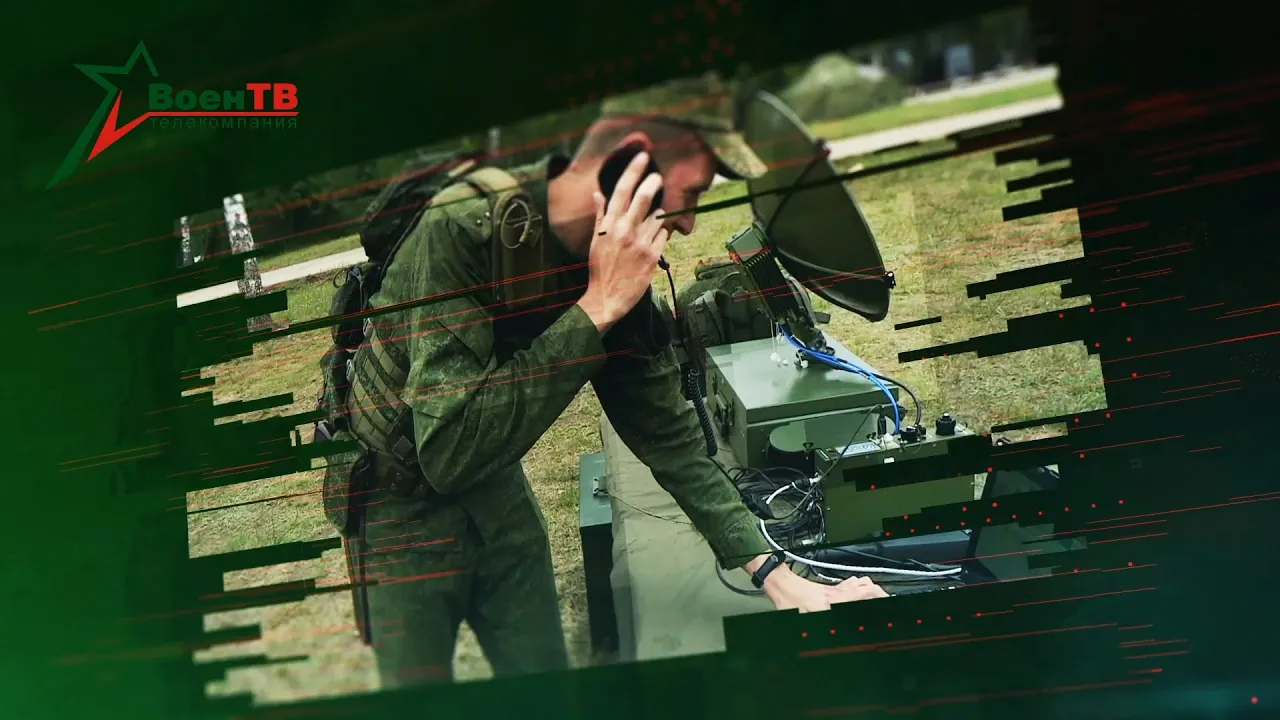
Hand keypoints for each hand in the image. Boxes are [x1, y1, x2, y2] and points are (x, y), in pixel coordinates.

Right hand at [577, 151, 669, 333]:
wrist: (606, 298)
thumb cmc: (600, 269)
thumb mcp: (595, 241)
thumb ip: (600, 216)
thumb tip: (598, 194)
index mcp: (609, 225)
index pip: (622, 190)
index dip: (634, 170)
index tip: (643, 156)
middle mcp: (624, 231)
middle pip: (643, 198)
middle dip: (653, 183)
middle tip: (658, 177)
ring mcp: (640, 243)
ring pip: (657, 217)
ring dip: (657, 216)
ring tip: (648, 225)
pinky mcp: (652, 256)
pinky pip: (664, 235)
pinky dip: (661, 233)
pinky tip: (653, 240)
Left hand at [746, 557, 887, 612]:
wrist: (780, 585)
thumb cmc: (791, 601)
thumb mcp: (807, 618)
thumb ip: (825, 624)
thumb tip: (838, 630)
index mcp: (837, 599)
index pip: (867, 593)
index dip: (880, 597)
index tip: (887, 603)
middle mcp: (838, 591)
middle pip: (867, 586)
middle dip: (879, 594)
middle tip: (883, 602)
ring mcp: (834, 588)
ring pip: (860, 582)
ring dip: (869, 589)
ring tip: (874, 598)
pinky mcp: (827, 587)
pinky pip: (848, 584)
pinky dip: (857, 587)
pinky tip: (855, 592)